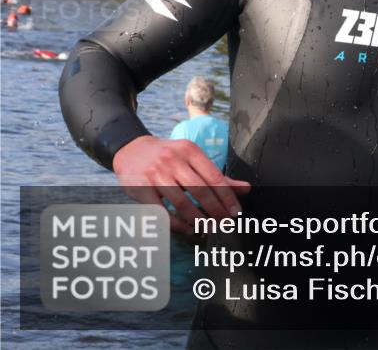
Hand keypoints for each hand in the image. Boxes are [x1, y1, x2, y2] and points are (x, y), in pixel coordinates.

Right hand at [112, 135, 250, 234]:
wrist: (132, 149)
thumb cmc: (169, 156)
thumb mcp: (192, 158)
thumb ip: (217, 175)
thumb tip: (246, 189)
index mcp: (190, 151)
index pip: (214, 176)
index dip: (228, 197)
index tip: (236, 212)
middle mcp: (173, 160)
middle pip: (201, 190)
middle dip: (216, 210)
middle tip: (225, 223)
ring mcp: (156, 175)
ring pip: (182, 203)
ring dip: (198, 220)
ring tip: (208, 228)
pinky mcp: (141, 189)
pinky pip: (162, 211)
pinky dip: (176, 223)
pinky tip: (187, 229)